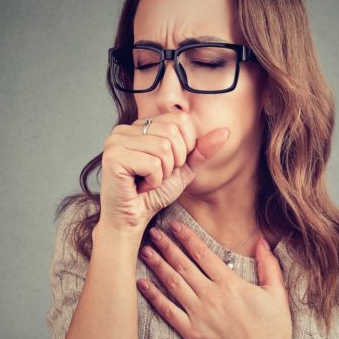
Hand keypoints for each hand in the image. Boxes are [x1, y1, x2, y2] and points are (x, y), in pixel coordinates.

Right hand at [99, 111, 229, 235]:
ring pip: (163, 148)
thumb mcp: (184, 169)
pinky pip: (152, 163)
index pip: (179, 119)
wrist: (132, 220)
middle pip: (172, 131)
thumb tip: (225, 131)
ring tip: (148, 181)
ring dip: (164, 173)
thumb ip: (201, 150)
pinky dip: (154, 181)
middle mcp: (125, 129)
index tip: (169, 165)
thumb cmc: (154, 194)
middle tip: (157, 175)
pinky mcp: (113, 157)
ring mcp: (115, 141)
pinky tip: (140, 187)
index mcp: (140, 125)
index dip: (185, 146)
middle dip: (175, 161)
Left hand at [137, 221, 293, 338]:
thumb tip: (262, 241)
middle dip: (166, 246)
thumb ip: (269, 265)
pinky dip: (153, 296)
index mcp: (230, 284)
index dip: (187, 237)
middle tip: (154, 232)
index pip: (203, 254)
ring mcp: (199, 314)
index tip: (175, 225)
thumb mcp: (276, 294)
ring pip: (172, 284)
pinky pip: (168, 311)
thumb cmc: (273, 330)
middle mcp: (211, 295)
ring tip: (145, 251)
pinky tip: (142, 284)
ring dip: (157, 265)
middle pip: (183, 265)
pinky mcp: (192, 333)